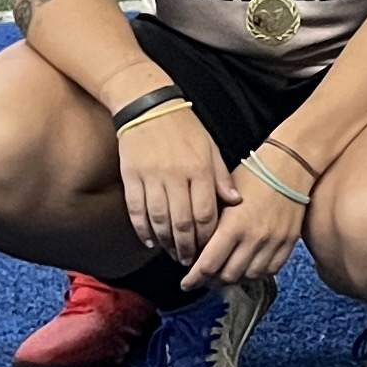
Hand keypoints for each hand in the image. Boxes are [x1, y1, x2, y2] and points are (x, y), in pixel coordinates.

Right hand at [114, 103, 233, 267]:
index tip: (208, 249)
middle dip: (187, 246)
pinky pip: (136, 211)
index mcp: (199, 169)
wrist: (147, 106)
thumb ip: (221, 177)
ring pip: (159, 221)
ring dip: (166, 243)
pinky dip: (143, 230)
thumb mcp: (210, 148)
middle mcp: (176, 176)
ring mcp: (151, 178)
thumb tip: (235, 202)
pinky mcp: (131, 177)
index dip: (207, 236)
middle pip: (182, 222)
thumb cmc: (184, 128)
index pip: (206, 213)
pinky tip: (150, 241)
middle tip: (189, 260)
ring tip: (172, 253)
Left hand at [183, 147, 313, 289]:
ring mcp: (273, 243)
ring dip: (234, 278)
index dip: (194, 279)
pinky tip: (247, 268)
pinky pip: (270, 270)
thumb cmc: (252, 176)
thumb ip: (210, 224)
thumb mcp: (224, 196)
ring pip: (249, 276)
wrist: (290, 167)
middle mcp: (253, 239)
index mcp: (233, 226)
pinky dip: (256, 274)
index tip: (186, 283)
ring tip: (225, 273)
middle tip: (204, 277)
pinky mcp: (288, 243)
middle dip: (212, 280)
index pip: (208, 265)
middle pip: (228, 275)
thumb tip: (196, 247)